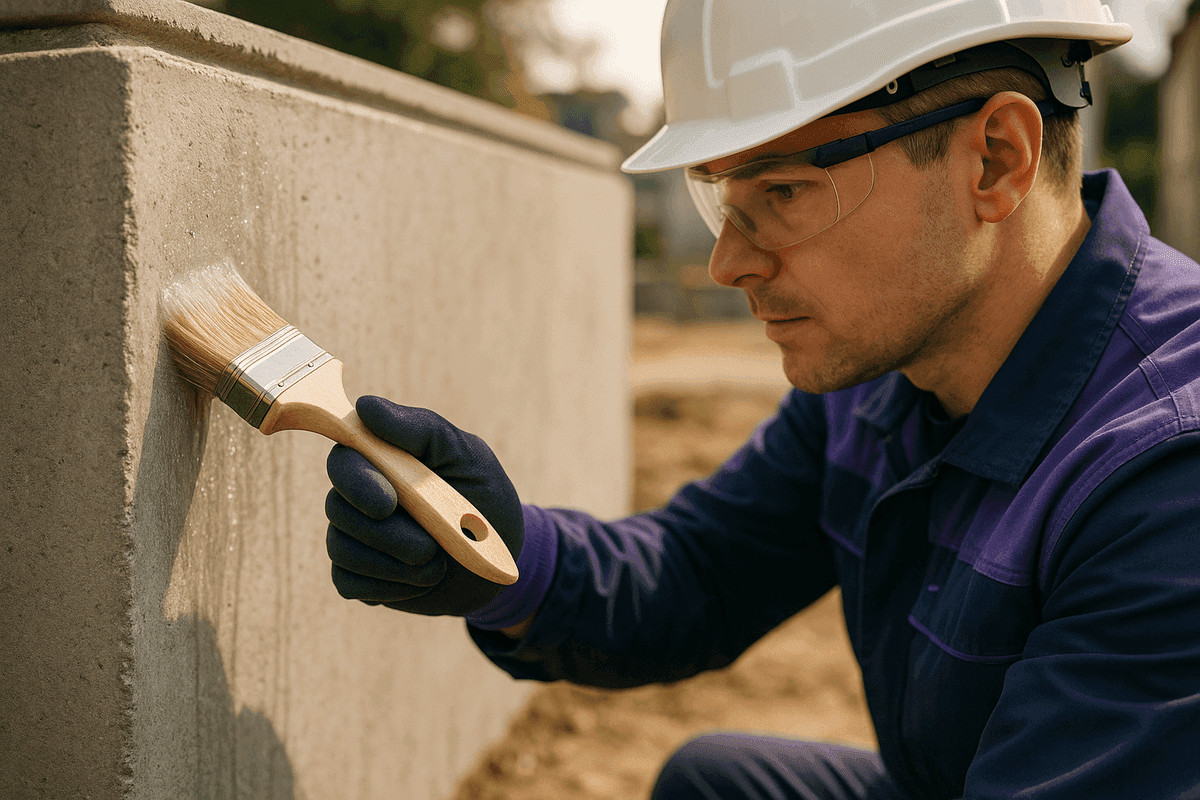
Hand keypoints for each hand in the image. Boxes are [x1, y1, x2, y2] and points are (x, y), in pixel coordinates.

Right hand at [325, 396, 524, 615]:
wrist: (500, 561)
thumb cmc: (483, 495)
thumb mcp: (467, 456)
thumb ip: (421, 430)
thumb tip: (366, 407)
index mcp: (381, 458)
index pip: (343, 459)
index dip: (357, 482)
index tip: (388, 504)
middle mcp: (359, 493)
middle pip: (338, 508)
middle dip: (386, 533)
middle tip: (429, 546)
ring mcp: (355, 535)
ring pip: (342, 549)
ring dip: (396, 562)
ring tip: (437, 563)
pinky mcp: (358, 575)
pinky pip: (349, 583)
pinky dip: (390, 586)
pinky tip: (420, 581)